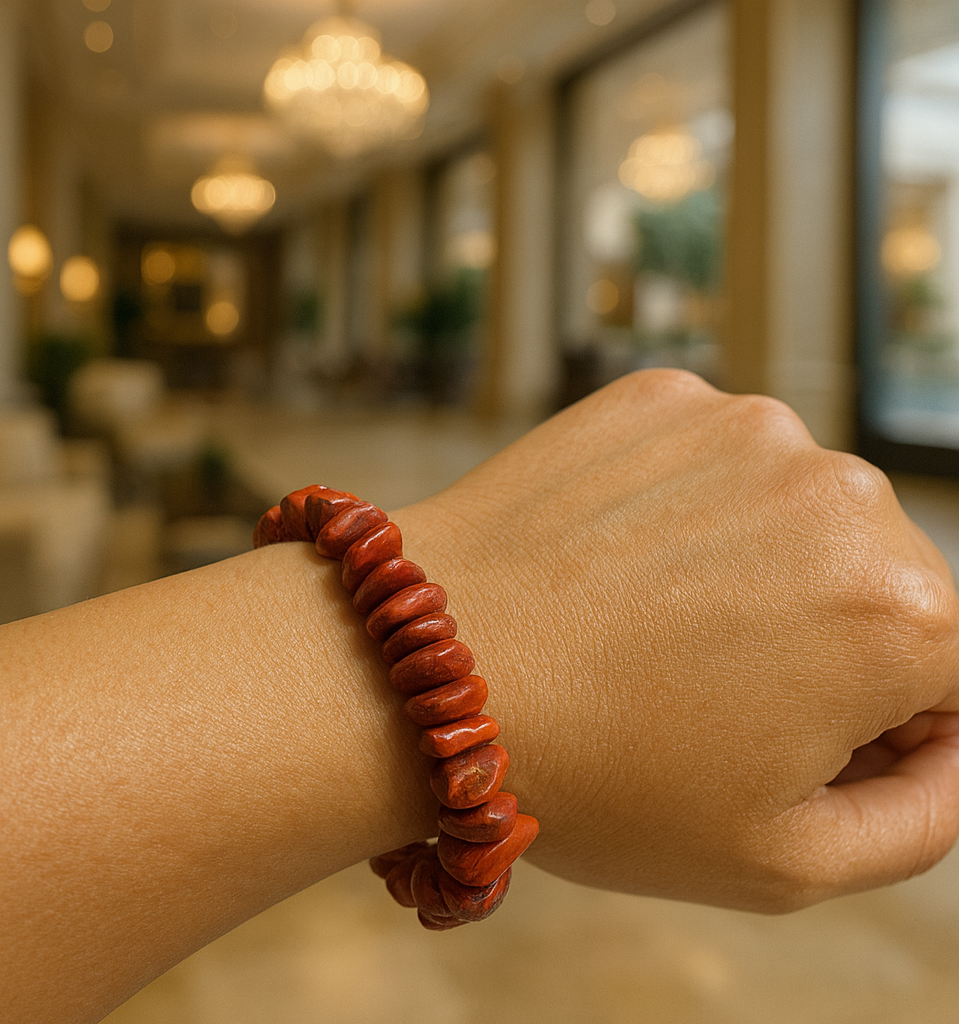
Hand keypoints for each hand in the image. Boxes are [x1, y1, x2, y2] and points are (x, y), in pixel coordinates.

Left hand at [397, 370, 958, 911]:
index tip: (783, 746)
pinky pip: (711, 464)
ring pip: (792, 516)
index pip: (953, 678)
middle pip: (878, 585)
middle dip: (821, 644)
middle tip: (699, 693)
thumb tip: (949, 748)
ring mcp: (747, 428)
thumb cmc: (596, 776)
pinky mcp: (664, 398)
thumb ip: (921, 817)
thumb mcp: (783, 860)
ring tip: (647, 626)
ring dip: (751, 569)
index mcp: (900, 614)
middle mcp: (843, 494)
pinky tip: (615, 564)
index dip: (878, 729)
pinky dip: (683, 511)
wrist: (425, 672)